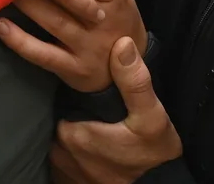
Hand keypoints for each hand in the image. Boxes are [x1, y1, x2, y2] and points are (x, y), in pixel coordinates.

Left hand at [51, 37, 182, 183]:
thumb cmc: (151, 155)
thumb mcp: (152, 117)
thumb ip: (135, 82)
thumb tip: (122, 43)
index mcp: (74, 134)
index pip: (62, 103)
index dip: (76, 96)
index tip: (90, 95)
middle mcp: (62, 154)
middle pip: (61, 120)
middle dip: (76, 116)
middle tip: (98, 115)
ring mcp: (65, 170)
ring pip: (61, 140)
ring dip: (76, 135)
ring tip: (97, 129)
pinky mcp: (69, 180)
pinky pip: (65, 160)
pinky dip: (76, 154)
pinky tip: (96, 150)